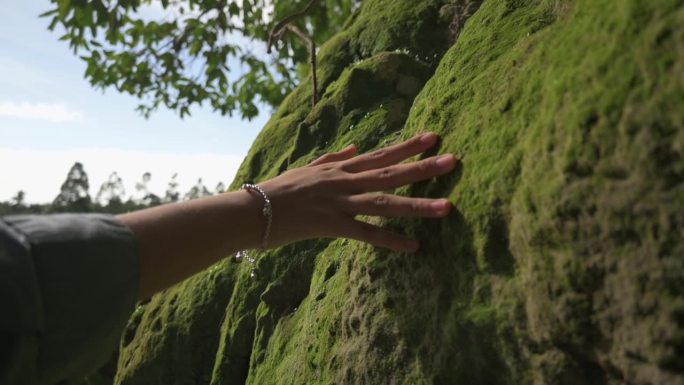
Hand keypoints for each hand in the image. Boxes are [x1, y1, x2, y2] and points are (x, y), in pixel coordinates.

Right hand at [259, 132, 457, 251]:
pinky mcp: (329, 225)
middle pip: (390, 172)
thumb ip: (333, 157)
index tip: (433, 137)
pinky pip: (365, 233)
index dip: (407, 146)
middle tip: (453, 160)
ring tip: (447, 206)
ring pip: (384, 202)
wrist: (250, 209)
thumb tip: (354, 146)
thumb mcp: (307, 168)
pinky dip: (389, 239)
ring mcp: (338, 202)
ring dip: (417, 204)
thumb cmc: (276, 189)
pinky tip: (413, 246)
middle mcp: (343, 181)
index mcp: (339, 167)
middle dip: (423, 167)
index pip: (380, 154)